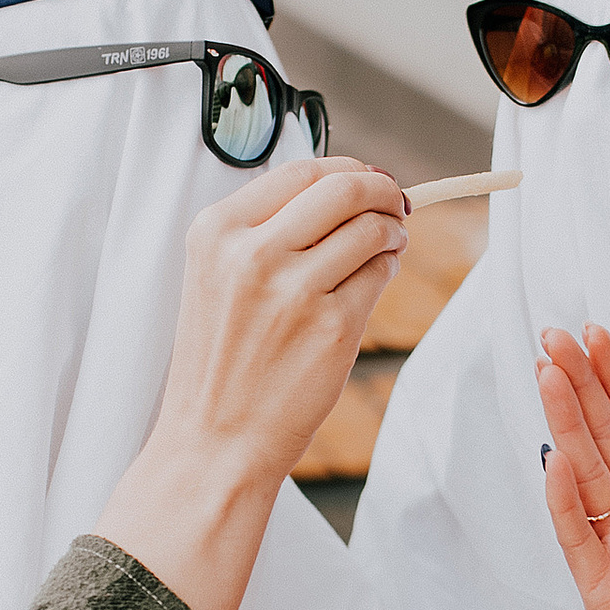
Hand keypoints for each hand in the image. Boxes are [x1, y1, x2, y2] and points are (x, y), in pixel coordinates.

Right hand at [96, 154, 405, 609]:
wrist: (214, 440)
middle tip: (396, 203)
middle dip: (382, 190)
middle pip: (345, 187)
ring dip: (392, 231)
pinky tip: (376, 278)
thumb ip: (267, 231)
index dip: (347, 170)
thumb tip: (343, 191)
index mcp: (216, 232)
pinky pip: (380, 274)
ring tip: (388, 245)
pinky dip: (388, 268)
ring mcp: (295, 289)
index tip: (366, 179)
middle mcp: (252, 252)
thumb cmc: (221, 363)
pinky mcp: (332, 325)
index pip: (300, 171)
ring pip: (372, 228)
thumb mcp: (218, 279)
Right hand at [534, 325, 609, 609]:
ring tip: (549, 375)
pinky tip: (554, 462)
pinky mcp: (599, 583)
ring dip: (566, 424)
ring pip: (583, 471)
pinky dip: (564, 500)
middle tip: (554, 335)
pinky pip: (577, 536)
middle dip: (578, 384)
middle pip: (600, 434)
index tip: (596, 333)